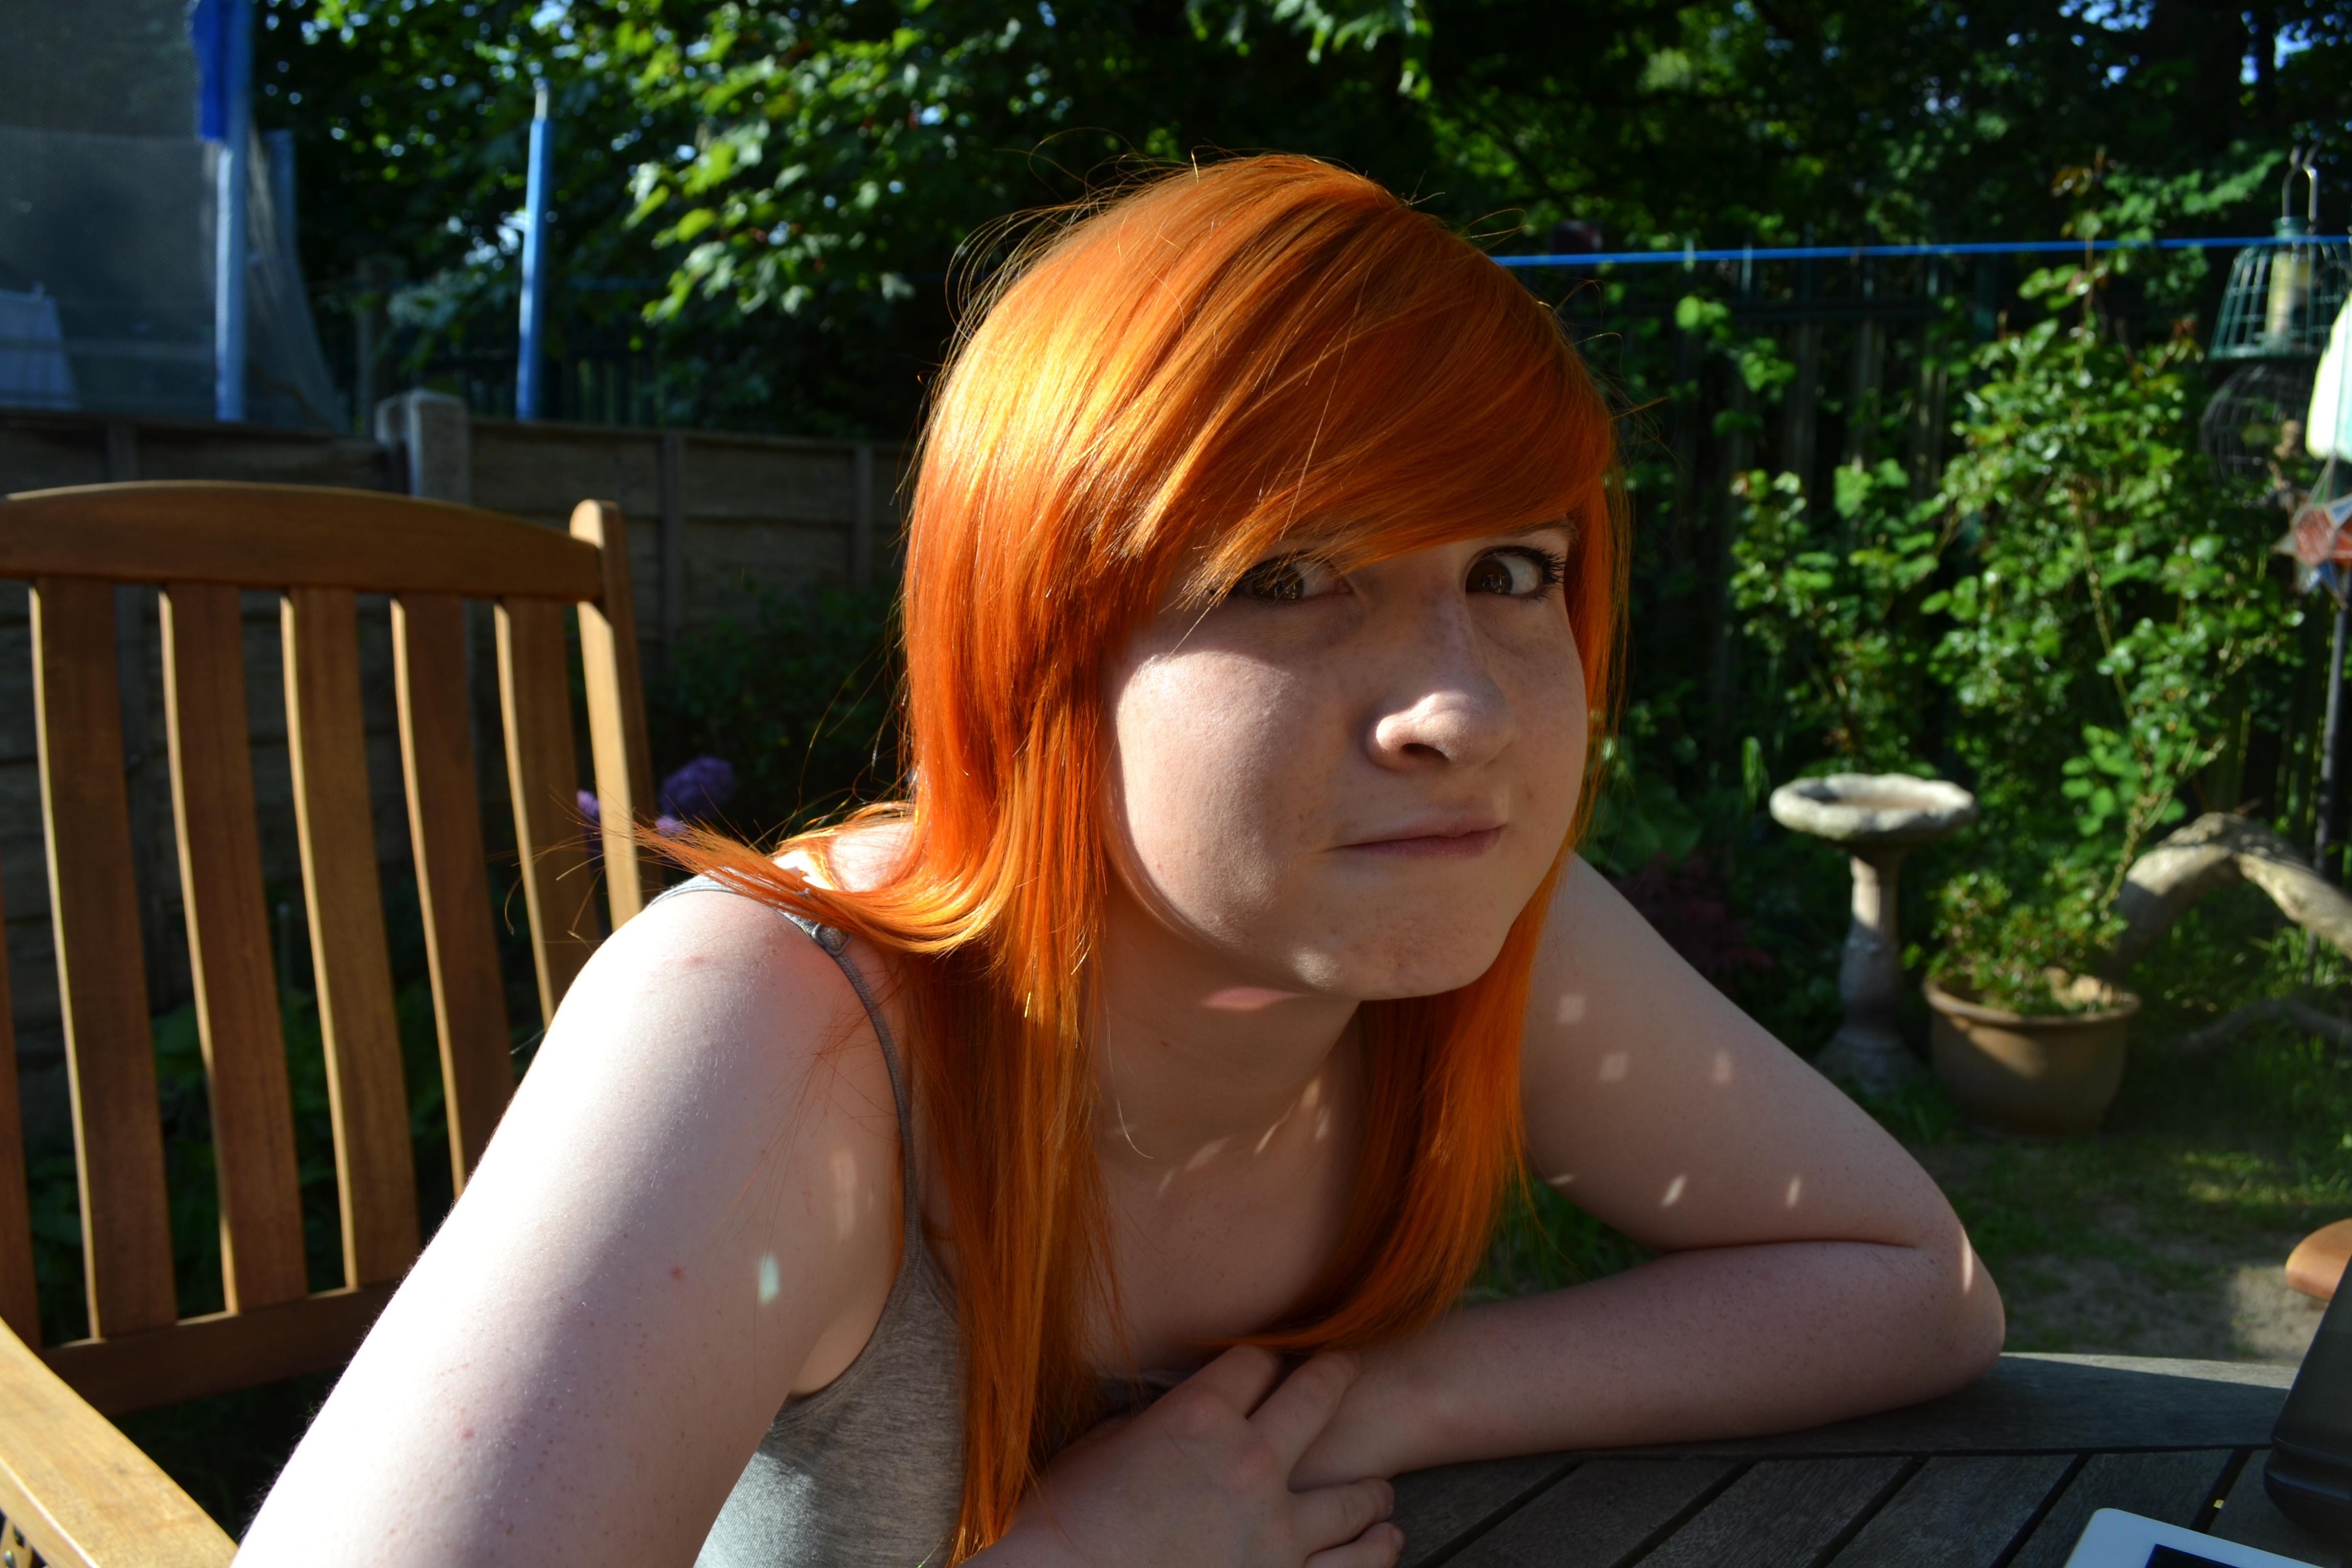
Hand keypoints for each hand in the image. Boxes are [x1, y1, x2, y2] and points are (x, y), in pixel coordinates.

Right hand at [981, 1346, 1404, 1567]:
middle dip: (1337, 1373)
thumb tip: (1164, 1417)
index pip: (1254, 1361)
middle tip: (1348, 1366)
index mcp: (1198, 1417)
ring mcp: (1274, 1532)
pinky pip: (1350, 1566)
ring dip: (1371, 1489)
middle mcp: (1249, 1463)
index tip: (1268, 1361)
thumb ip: (1148, 1426)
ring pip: (1355, 1498)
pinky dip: (1373, 1550)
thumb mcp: (1099, 1451)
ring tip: (1380, 1489)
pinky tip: (1384, 1540)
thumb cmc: (1063, 1528)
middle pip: (1318, 1397)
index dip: (1262, 1358)